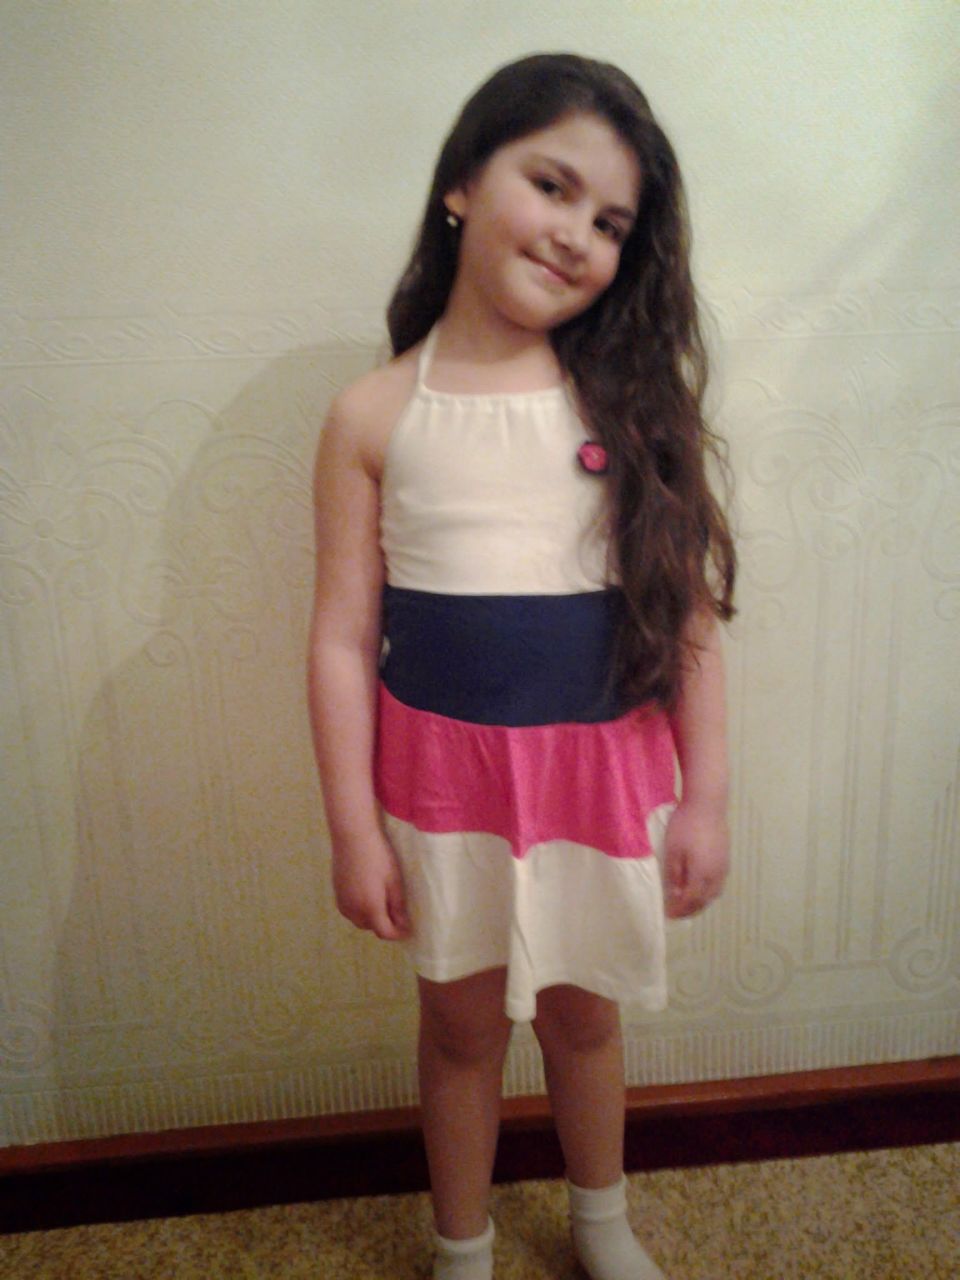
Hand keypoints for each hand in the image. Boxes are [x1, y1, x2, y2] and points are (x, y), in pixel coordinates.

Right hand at [331, 832, 411, 940]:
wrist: (353, 837)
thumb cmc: (379, 856)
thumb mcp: (394, 881)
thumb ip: (398, 907)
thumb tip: (404, 925)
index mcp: (370, 908)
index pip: (385, 933)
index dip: (398, 934)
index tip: (408, 929)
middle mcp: (353, 910)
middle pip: (372, 928)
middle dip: (385, 925)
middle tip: (398, 911)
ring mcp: (342, 902)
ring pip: (359, 920)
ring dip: (372, 918)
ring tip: (383, 901)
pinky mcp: (336, 893)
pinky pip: (350, 911)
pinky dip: (360, 910)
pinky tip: (367, 894)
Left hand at [661, 798, 729, 918]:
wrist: (707, 804)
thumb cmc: (685, 826)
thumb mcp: (673, 851)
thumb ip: (674, 876)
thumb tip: (675, 895)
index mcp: (702, 874)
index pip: (691, 900)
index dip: (680, 910)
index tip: (668, 915)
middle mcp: (717, 874)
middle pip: (705, 900)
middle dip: (691, 910)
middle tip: (677, 913)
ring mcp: (724, 866)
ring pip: (714, 893)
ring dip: (701, 901)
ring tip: (687, 902)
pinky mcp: (726, 858)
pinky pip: (718, 883)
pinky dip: (708, 891)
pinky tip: (699, 885)